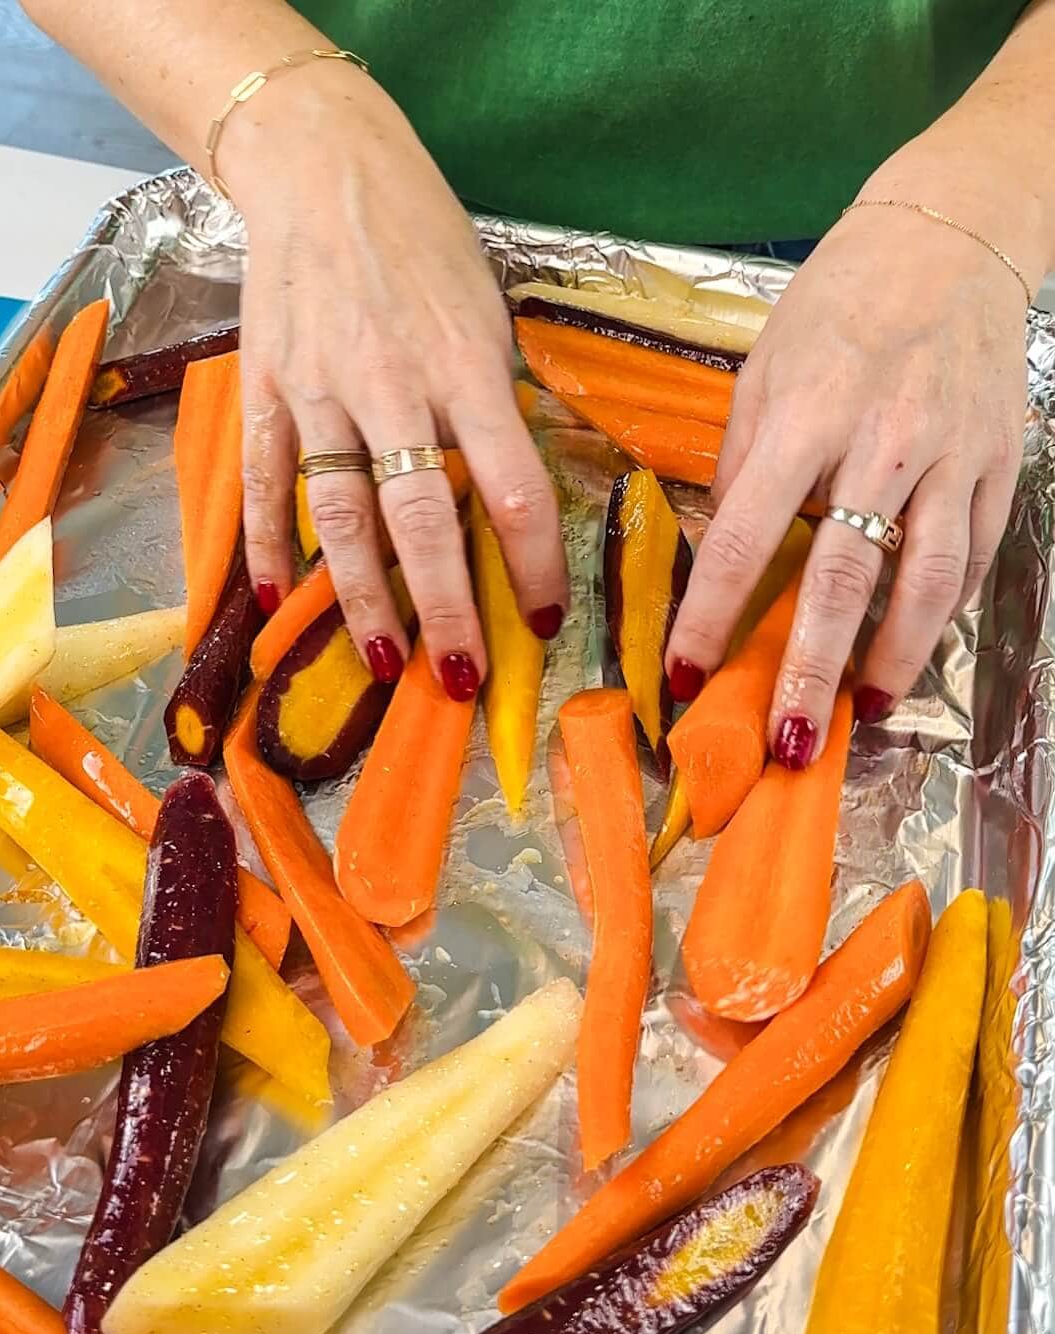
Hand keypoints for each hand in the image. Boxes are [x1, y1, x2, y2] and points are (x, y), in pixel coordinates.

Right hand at [229, 66, 567, 697]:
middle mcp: (391, 384)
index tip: (542, 619)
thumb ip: (493, 401)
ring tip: (383, 662)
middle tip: (462, 677)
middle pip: (421, 518)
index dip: (531, 564)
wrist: (319, 163)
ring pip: (339, 514)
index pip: (511, 486)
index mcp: (465, 364)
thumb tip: (507, 490)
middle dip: (445, 607)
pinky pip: (264, 480)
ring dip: (363, 597)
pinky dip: (267, 544)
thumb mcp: (485, 307)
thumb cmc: (421, 235)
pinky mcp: (265, 388)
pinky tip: (276, 601)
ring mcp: (319, 390)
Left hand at [665, 195, 1031, 764]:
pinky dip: (946, 611)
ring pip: (928, 578)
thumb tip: (726, 552)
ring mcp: (954, 452)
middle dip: (810, 667)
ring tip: (867, 709)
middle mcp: (884, 439)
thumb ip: (745, 466)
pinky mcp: (1001, 460)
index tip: (687, 674)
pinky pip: (974, 554)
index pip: (744, 536)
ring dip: (897, 657)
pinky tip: (917, 647)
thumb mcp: (763, 371)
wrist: (948, 239)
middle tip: (789, 740)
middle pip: (843, 576)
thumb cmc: (837, 305)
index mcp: (805, 414)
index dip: (712, 614)